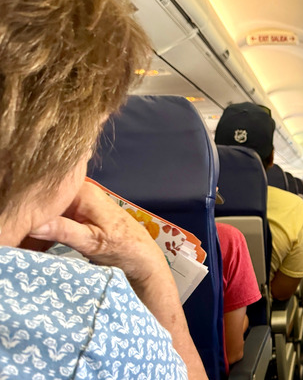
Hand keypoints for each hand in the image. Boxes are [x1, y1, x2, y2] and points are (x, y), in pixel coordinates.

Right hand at [28, 178, 168, 285]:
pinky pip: (53, 220)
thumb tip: (32, 223)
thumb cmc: (123, 248)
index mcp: (82, 191)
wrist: (142, 258)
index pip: (45, 194)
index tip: (14, 227)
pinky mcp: (78, 214)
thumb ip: (63, 230)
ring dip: (35, 229)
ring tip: (26, 246)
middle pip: (44, 202)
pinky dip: (44, 233)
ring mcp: (78, 202)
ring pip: (46, 213)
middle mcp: (79, 191)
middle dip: (30, 220)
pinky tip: (35, 247)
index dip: (28, 209)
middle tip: (17, 240)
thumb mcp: (91, 242)